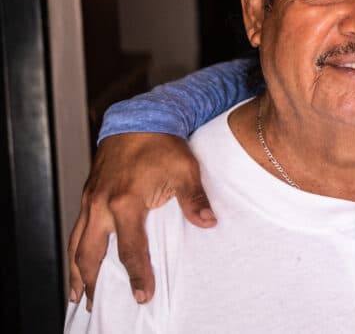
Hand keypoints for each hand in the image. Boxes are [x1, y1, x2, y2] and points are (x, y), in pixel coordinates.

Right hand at [67, 133, 216, 307]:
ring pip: (76, 244)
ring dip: (76, 271)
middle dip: (91, 283)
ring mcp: (91, 200)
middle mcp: (101, 205)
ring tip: (78, 295)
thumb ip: (195, 200)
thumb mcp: (185, 170)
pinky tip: (79, 261)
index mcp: (125, 202)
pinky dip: (75, 249)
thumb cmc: (163, 144)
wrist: (139, 119)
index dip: (137, 275)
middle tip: (96, 306)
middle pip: (90, 254)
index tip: (142, 295)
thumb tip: (208, 222)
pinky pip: (76, 229)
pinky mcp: (88, 195)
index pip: (130, 249)